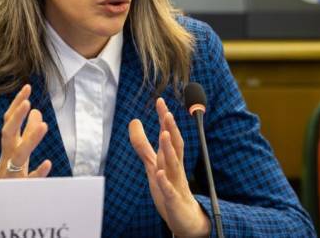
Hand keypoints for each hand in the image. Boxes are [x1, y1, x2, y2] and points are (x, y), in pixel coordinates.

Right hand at [0, 84, 51, 178]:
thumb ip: (27, 132)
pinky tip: (47, 164)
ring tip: (43, 126)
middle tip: (28, 102)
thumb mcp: (20, 152)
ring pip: (19, 156)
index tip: (27, 87)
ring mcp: (11, 174)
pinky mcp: (19, 191)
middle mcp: (7, 158)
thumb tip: (36, 111)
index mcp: (8, 148)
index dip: (17, 104)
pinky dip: (37, 173)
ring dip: (30, 140)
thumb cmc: (12, 177)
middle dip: (16, 118)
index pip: (9, 122)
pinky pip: (28, 182)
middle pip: (7, 135)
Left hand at [129, 98, 210, 237]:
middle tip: (167, 113)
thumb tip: (134, 121)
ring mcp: (176, 183)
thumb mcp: (152, 163)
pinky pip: (169, 190)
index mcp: (170, 158)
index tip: (160, 101)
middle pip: (175, 145)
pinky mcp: (173, 200)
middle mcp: (175, 168)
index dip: (164, 119)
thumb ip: (142, 144)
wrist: (186, 218)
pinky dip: (164, 182)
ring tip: (164, 134)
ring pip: (174, 164)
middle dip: (171, 129)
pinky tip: (159, 174)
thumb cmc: (169, 187)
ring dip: (169, 150)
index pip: (169, 135)